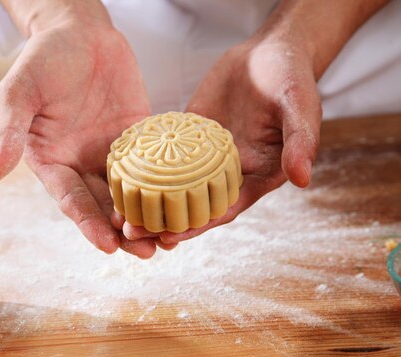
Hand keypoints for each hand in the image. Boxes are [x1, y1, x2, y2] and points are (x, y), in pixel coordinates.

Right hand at [0, 13, 158, 257]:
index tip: (106, 245)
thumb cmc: (42, 58)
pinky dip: (168, 185)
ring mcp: (111, 154)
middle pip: (103, 207)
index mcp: (52, 162)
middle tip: (147, 251)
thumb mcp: (19, 91)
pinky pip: (154, 166)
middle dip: (123, 232)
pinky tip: (185, 201)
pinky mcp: (137, 139)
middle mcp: (81, 164)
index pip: (70, 200)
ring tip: (170, 239)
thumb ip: (8, 131)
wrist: (79, 31)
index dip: (87, 223)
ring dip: (147, 217)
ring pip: (130, 194)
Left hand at [122, 38, 321, 243]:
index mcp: (257, 176)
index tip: (171, 238)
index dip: (199, 225)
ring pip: (174, 186)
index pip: (225, 209)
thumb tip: (303, 179)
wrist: (270, 51)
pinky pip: (165, 155)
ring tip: (119, 214)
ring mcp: (205, 156)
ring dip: (150, 201)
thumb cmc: (292, 79)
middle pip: (194, 205)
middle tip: (132, 231)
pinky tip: (121, 174)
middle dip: (165, 222)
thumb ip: (300, 141)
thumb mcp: (301, 107)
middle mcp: (229, 172)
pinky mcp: (189, 136)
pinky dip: (145, 167)